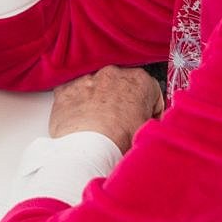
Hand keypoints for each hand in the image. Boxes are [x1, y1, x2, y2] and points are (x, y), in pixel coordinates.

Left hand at [49, 65, 163, 153]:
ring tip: (102, 125)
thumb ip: (154, 122)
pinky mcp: (66, 88)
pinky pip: (75, 93)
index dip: (150, 111)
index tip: (145, 121)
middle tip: (123, 125)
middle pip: (124, 87)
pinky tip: (83, 121)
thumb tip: (154, 128)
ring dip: (101, 101)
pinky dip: (78, 103)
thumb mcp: (150, 132)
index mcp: (139, 80)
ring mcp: (87, 78)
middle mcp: (112, 73)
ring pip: (98, 88)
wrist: (87, 149)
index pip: (151, 92)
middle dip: (125, 102)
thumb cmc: (118, 141)